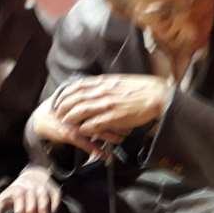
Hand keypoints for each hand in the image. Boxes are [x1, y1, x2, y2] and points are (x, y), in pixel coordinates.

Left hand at [0, 167, 60, 212]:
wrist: (34, 174)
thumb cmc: (16, 192)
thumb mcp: (4, 199)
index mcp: (16, 189)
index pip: (18, 202)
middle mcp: (30, 186)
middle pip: (31, 202)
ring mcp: (42, 186)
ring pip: (43, 198)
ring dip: (43, 211)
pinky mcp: (53, 188)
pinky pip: (55, 197)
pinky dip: (54, 206)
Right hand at [31, 96, 122, 158]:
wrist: (43, 119)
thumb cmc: (63, 109)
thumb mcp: (77, 100)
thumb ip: (93, 98)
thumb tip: (112, 95)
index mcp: (84, 99)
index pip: (106, 102)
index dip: (120, 108)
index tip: (132, 114)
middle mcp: (80, 109)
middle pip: (104, 115)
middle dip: (119, 123)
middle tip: (130, 128)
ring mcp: (74, 122)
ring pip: (97, 129)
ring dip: (111, 136)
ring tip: (121, 140)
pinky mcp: (68, 133)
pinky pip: (84, 143)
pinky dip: (95, 149)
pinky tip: (105, 156)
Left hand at [54, 75, 168, 138]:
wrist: (156, 95)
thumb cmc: (142, 88)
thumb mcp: (120, 81)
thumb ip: (107, 84)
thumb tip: (98, 85)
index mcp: (104, 82)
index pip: (78, 86)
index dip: (66, 93)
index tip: (59, 98)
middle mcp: (102, 92)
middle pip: (75, 99)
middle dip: (63, 106)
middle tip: (57, 113)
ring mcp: (107, 105)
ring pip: (81, 111)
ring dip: (70, 118)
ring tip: (64, 123)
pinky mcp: (113, 117)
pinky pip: (93, 124)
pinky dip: (84, 127)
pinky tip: (80, 131)